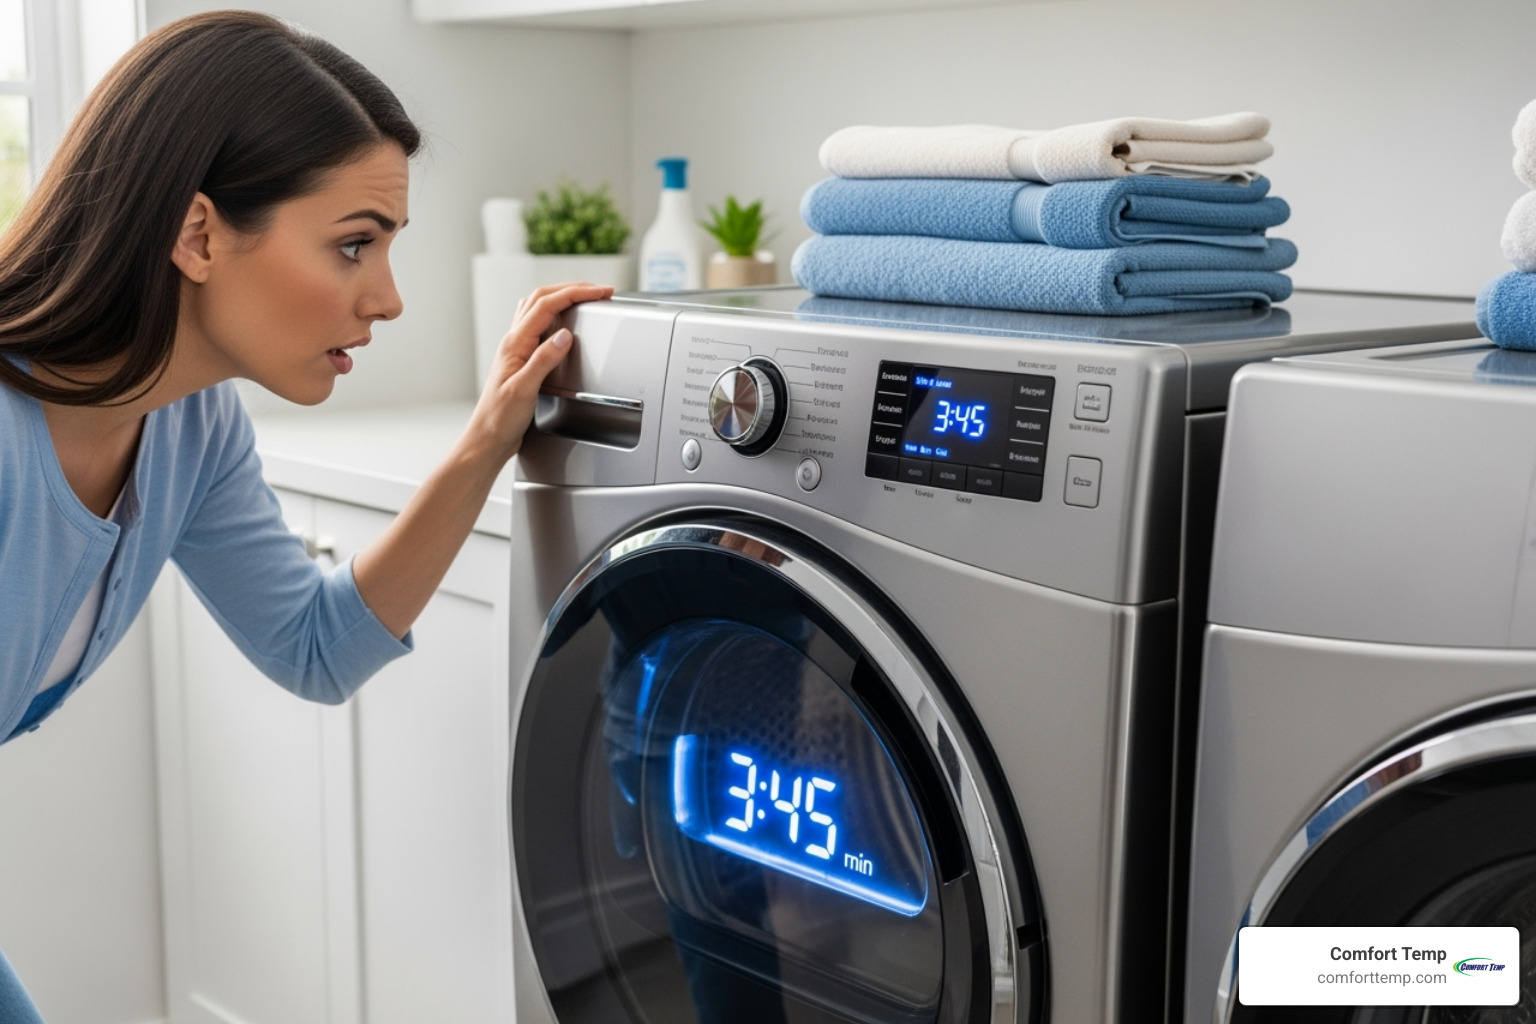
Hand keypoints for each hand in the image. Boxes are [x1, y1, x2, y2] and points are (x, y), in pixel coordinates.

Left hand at [465, 280, 612, 462]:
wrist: (488, 438)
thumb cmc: (500, 419)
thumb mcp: (524, 390)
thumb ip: (544, 360)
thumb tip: (564, 335)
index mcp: (515, 344)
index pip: (547, 305)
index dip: (575, 294)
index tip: (599, 293)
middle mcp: (514, 342)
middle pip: (542, 298)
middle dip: (572, 288)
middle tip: (598, 290)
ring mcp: (517, 349)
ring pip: (538, 307)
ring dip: (562, 296)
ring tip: (584, 297)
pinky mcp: (522, 359)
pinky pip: (538, 325)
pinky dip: (555, 314)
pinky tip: (565, 322)